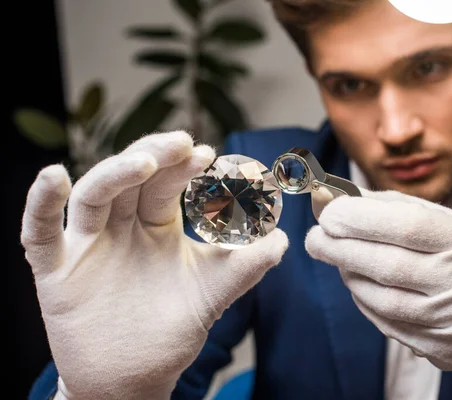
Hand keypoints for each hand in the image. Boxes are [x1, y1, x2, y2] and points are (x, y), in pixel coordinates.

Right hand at [21, 131, 288, 399]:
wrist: (134, 377)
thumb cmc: (172, 329)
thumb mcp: (213, 293)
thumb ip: (246, 267)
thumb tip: (283, 240)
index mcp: (157, 226)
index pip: (166, 184)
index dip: (182, 167)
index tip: (207, 153)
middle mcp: (121, 227)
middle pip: (131, 180)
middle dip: (155, 157)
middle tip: (182, 144)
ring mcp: (87, 246)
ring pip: (93, 197)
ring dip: (114, 173)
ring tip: (143, 162)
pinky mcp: (55, 272)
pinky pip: (40, 233)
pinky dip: (42, 204)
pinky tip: (54, 176)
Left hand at [305, 189, 451, 389]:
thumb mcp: (451, 222)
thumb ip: (398, 209)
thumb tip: (342, 198)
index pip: (410, 227)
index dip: (363, 219)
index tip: (330, 212)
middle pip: (389, 266)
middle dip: (341, 249)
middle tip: (316, 237)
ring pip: (382, 300)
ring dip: (350, 275)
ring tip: (339, 257)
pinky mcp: (441, 350)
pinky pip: (386, 324)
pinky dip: (364, 301)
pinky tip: (360, 283)